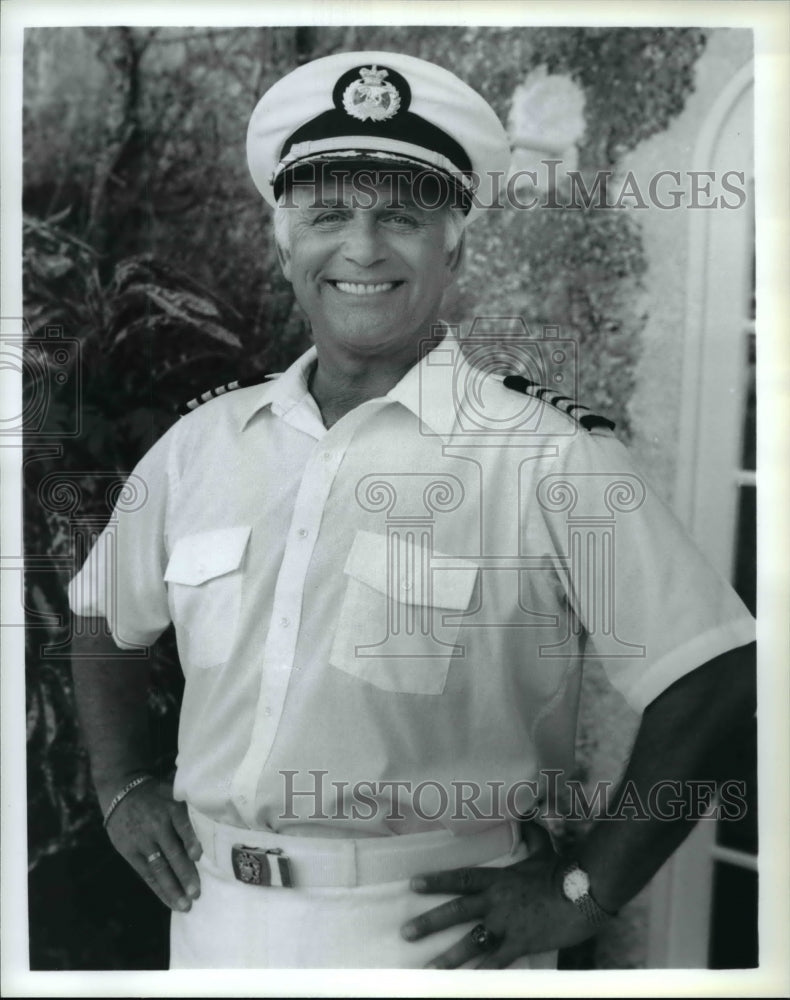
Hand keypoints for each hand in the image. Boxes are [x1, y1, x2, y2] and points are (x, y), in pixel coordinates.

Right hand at [104, 777, 201, 911]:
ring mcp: (142, 840)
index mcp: (170, 809)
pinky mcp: (130, 852)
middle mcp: (156, 825)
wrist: (121, 792)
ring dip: (172, 888)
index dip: (190, 840)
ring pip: (159, 868)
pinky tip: (170, 900)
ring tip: (185, 904)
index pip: (182, 825)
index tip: (198, 856)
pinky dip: (159, 888)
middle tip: (196, 893)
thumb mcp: (172, 794)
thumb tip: (216, 828)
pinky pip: (146, 874)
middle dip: (184, 873)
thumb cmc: (157, 796)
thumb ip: (189, 811)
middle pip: (172, 852)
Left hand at [401, 835, 597, 968]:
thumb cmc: (563, 870)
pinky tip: (464, 985)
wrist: (583, 893)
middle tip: (406, 932)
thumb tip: (527, 817)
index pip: (460, 879)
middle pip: (456, 912)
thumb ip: (530, 836)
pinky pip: (495, 964)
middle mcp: (496, 902)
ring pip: (470, 942)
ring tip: (427, 969)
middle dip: (429, 923)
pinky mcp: (520, 945)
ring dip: (447, 957)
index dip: (436, 881)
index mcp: (498, 879)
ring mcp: (506, 926)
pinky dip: (479, 975)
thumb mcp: (542, 849)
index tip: (413, 884)